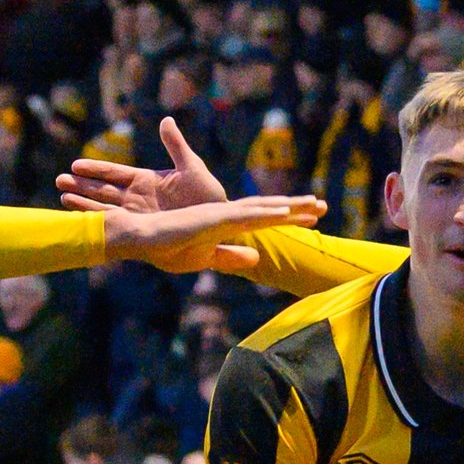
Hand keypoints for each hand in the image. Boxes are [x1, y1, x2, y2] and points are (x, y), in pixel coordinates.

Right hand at [58, 116, 227, 211]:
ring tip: (61, 196)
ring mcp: (139, 214)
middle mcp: (139, 197)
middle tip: (58, 180)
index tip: (75, 166)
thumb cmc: (210, 196)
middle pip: (103, 190)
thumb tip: (166, 121)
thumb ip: (176, 146)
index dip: (96, 170)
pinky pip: (117, 224)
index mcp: (147, 180)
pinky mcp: (142, 229)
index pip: (115, 174)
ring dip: (84, 202)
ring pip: (105, 207)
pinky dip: (99, 221)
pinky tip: (81, 220)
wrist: (220, 224)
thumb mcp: (192, 167)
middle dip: (81, 185)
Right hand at [102, 195, 325, 273]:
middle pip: (268, 209)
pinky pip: (244, 216)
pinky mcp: (212, 219)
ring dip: (287, 207)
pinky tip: (283, 211)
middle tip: (324, 205)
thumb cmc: (167, 247)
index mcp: (226, 223)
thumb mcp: (206, 258)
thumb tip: (257, 258)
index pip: (264, 218)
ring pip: (261, 209)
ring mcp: (220, 215)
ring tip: (312, 205)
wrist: (139, 239)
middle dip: (297, 208)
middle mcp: (227, 214)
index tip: (313, 216)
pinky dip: (265, 213)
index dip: (289, 216)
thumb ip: (231, 256)